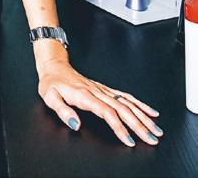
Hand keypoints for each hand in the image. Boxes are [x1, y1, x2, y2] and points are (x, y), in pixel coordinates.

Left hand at [37, 57, 161, 146]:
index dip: (119, 127)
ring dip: (143, 117)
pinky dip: (139, 104)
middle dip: (139, 125)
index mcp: (85, 96)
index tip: (129, 140)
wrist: (54, 66)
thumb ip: (62, 111)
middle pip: (122, 109)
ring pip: (127, 103)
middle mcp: (97, 92)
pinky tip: (151, 112)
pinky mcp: (105, 89)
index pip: (107, 113)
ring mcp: (102, 90)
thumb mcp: (49, 97)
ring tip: (156, 129)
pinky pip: (125, 96)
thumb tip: (75, 125)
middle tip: (151, 139)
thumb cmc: (51, 82)